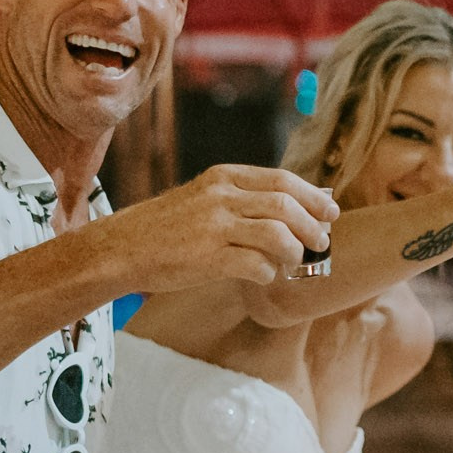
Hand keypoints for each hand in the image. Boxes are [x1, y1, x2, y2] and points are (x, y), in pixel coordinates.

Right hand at [114, 165, 337, 289]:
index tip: (330, 211)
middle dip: (312, 226)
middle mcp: (221, 196)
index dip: (313, 197)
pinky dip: (269, 273)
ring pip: (277, 235)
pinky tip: (265, 276)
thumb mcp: (204, 197)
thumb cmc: (168, 227)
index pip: (282, 180)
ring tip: (295, 262)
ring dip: (295, 251)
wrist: (121, 248)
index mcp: (223, 177)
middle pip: (286, 205)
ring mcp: (214, 227)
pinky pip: (256, 265)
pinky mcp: (207, 258)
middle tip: (322, 242)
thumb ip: (243, 199)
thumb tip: (294, 209)